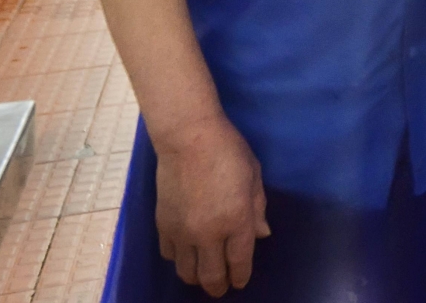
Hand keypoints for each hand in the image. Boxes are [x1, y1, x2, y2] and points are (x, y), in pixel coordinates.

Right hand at [154, 116, 269, 296]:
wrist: (188, 138)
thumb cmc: (229, 151)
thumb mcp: (254, 176)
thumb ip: (258, 209)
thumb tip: (262, 234)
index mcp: (236, 220)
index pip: (239, 261)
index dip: (240, 277)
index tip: (240, 282)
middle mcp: (208, 233)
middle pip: (210, 275)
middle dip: (218, 286)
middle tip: (221, 288)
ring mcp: (182, 231)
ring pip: (186, 271)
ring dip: (196, 277)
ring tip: (203, 273)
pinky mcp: (163, 224)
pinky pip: (169, 255)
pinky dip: (178, 259)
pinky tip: (185, 253)